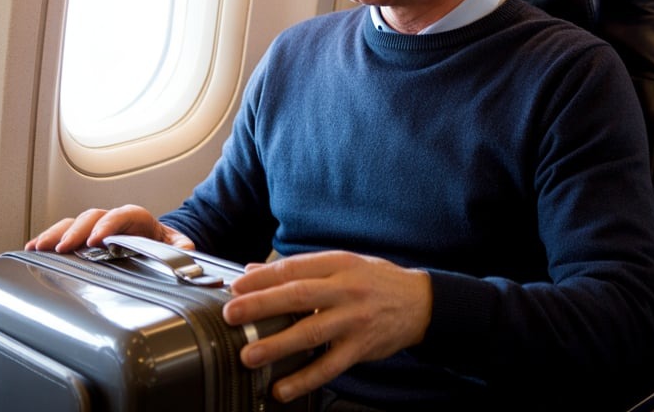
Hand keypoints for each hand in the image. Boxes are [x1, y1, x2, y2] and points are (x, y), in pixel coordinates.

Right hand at [24, 204, 193, 252]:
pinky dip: (47, 240)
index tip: (95, 241)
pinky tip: (32, 250)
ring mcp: (96, 227)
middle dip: (75, 231)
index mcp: (138, 218)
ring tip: (38, 248)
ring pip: (73, 223)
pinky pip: (63, 233)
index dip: (108, 225)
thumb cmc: (163, 240)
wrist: (157, 240)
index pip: (122, 215)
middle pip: (92, 217)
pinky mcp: (84, 237)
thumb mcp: (176, 244)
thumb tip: (186, 251)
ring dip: (55, 234)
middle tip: (62, 248)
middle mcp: (114, 219)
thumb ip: (181, 247)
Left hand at [223, 251, 432, 402]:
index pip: (295, 268)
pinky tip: (282, 388)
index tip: (236, 288)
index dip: (262, 278)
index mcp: (339, 264)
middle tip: (232, 315)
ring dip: (277, 345)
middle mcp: (347, 290)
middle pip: (298, 296)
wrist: (421, 302)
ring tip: (250, 355)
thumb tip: (253, 273)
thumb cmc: (377, 281)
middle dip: (261, 305)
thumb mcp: (344, 264)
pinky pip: (329, 366)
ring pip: (311, 332)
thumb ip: (301, 269)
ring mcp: (355, 320)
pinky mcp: (361, 347)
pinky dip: (304, 379)